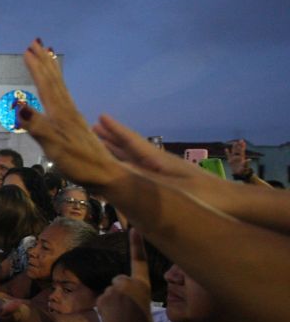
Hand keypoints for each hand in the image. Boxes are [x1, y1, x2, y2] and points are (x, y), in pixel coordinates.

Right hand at [17, 39, 124, 189]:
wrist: (106, 175)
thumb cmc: (79, 164)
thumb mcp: (55, 147)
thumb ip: (37, 126)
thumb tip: (19, 106)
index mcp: (61, 114)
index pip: (46, 86)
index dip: (36, 68)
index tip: (27, 50)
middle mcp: (68, 111)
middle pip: (55, 81)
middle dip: (44, 62)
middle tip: (36, 42)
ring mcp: (74, 117)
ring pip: (61, 87)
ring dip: (52, 70)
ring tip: (47, 56)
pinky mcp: (77, 126)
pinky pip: (64, 97)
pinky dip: (59, 86)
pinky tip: (58, 90)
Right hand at [94, 114, 212, 184]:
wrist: (231, 204)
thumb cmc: (203, 195)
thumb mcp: (170, 188)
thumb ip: (141, 179)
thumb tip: (114, 170)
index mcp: (159, 160)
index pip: (132, 141)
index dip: (115, 130)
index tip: (100, 117)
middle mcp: (158, 163)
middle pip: (130, 148)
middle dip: (111, 139)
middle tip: (91, 129)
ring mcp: (162, 174)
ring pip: (133, 160)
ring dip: (116, 152)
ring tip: (99, 144)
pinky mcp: (166, 185)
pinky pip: (138, 173)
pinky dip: (124, 169)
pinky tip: (120, 171)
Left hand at [96, 228, 152, 321]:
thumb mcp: (145, 307)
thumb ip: (134, 295)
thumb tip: (121, 295)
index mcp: (143, 285)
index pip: (139, 261)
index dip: (136, 244)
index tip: (133, 229)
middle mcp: (128, 283)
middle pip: (118, 280)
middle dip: (120, 292)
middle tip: (128, 311)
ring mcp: (114, 290)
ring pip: (110, 292)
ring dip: (113, 302)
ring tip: (122, 318)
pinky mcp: (102, 298)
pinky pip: (102, 300)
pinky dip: (105, 308)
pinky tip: (113, 319)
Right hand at [224, 139, 249, 175]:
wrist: (239, 174)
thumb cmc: (243, 170)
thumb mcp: (245, 167)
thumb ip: (246, 163)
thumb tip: (249, 159)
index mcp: (242, 157)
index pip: (242, 150)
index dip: (242, 146)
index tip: (243, 141)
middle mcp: (238, 157)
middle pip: (238, 150)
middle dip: (239, 145)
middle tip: (240, 140)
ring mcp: (234, 159)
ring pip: (234, 152)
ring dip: (234, 147)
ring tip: (234, 143)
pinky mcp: (230, 161)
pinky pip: (228, 156)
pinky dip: (227, 152)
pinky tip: (226, 149)